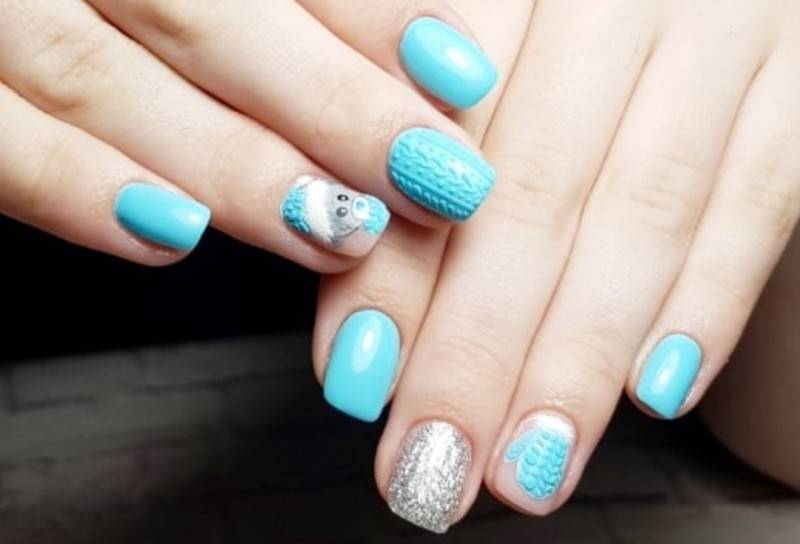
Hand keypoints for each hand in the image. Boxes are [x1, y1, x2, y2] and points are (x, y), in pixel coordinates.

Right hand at [0, 0, 497, 267]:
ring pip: (100, 76)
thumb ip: (292, 5)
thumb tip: (419, 50)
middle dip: (329, 103)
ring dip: (232, 164)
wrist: (1, 3)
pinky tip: (169, 237)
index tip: (461, 77)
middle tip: (435, 177)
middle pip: (203, 16)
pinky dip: (73, 188)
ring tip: (338, 228)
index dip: (372, 16)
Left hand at [312, 0, 799, 531]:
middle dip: (478, 347)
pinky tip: (655, 390)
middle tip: (434, 462)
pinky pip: (760, 193)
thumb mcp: (475, 46)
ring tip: (528, 464)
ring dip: (579, 356)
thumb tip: (366, 323)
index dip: (395, 273)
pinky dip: (708, 298)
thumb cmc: (556, 15)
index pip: (430, 146)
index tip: (360, 380)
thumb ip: (409, 151)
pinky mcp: (799, 66)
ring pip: (644, 210)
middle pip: (533, 194)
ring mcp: (720, 24)